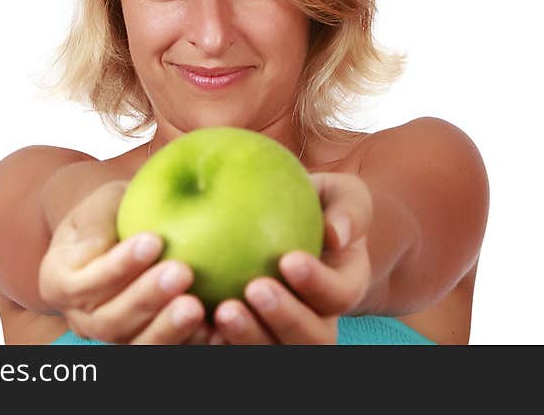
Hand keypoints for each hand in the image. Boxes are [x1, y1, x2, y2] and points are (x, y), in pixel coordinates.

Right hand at [38, 179, 217, 343]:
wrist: (124, 231)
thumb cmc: (112, 211)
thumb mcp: (100, 202)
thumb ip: (97, 220)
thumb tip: (101, 243)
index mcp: (59, 282)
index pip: (84, 283)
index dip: (117, 267)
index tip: (153, 241)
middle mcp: (82, 317)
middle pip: (109, 322)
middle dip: (145, 299)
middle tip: (182, 273)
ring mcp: (114, 335)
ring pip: (136, 345)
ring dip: (166, 328)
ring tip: (196, 306)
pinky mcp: (147, 341)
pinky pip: (167, 351)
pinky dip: (189, 342)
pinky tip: (213, 326)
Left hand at [210, 172, 371, 343]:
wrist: (285, 218)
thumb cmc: (317, 202)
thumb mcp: (341, 194)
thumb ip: (347, 209)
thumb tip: (336, 233)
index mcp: (343, 286)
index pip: (339, 295)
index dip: (317, 284)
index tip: (288, 259)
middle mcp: (319, 319)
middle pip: (313, 338)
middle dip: (286, 319)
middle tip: (255, 289)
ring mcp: (283, 332)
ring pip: (275, 350)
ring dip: (251, 337)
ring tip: (223, 311)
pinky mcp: (250, 335)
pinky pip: (235, 347)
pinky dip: (218, 341)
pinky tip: (196, 320)